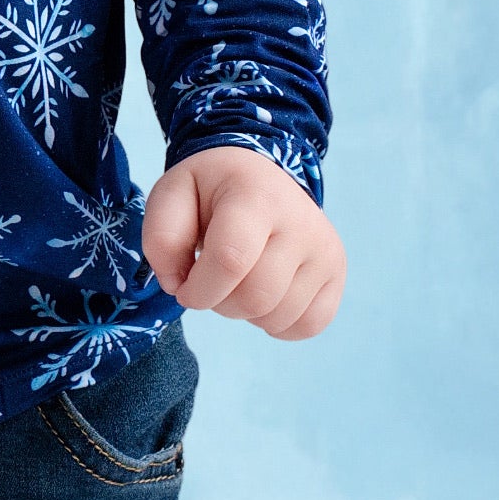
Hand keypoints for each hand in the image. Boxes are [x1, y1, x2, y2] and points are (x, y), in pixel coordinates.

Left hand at [141, 143, 345, 339]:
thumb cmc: (211, 189)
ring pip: (278, 316)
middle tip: (209, 281)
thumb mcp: (172, 194)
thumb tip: (177, 284)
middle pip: (255, 297)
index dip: (199, 289)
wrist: (259, 173)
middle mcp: (301, 221)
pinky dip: (276, 324)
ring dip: (245, 313)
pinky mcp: (337, 272)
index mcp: (256, 195)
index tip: (183, 287)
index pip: (230, 260)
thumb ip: (161, 238)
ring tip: (237, 280)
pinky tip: (263, 294)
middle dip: (219, 303)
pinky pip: (307, 326)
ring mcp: (325, 249)